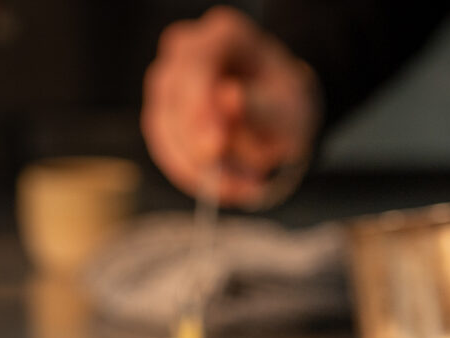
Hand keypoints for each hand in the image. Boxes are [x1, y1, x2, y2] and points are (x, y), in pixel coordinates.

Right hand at [142, 6, 319, 205]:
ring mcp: (168, 84)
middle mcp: (186, 53)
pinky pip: (167, 152)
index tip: (214, 146)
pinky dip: (197, 178)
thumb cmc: (285, 106)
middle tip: (228, 183)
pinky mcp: (162, 119)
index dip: (199, 104)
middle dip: (197, 143)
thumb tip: (228, 99)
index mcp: (223, 36)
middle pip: (172, 96)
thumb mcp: (288, 107)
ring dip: (203, 169)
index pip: (197, 63)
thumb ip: (261, 106)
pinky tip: (233, 189)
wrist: (277, 118)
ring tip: (250, 186)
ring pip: (164, 129)